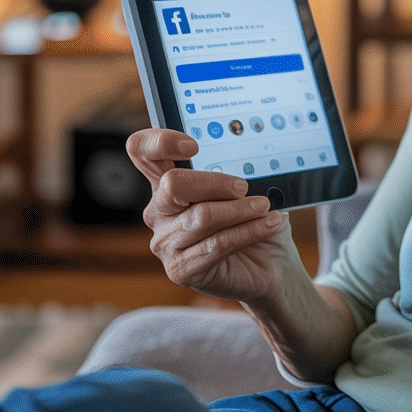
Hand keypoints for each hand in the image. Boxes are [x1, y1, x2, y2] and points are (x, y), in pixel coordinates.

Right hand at [128, 128, 297, 302]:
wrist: (270, 264)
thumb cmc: (254, 219)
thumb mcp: (248, 189)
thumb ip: (238, 171)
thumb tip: (248, 164)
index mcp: (169, 183)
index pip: (142, 151)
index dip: (160, 142)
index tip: (193, 146)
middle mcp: (159, 212)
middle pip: (173, 184)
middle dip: (214, 182)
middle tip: (243, 187)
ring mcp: (165, 243)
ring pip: (201, 216)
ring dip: (241, 209)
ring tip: (265, 206)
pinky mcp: (180, 269)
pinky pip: (217, 244)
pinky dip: (249, 230)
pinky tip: (269, 223)